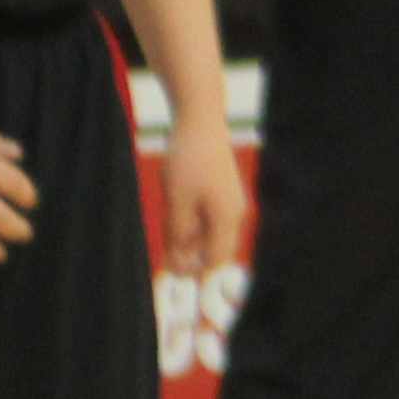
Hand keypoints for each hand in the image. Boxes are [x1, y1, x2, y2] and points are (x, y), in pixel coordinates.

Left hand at [157, 115, 245, 282]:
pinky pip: (208, 217)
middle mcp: (233, 213)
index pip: (217, 259)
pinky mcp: (221, 191)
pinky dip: (191, 224)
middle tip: (165, 260)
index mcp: (227, 218)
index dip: (197, 272)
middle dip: (192, 257)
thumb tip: (177, 257)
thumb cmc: (189, 161)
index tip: (173, 275)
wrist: (201, 123)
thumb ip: (177, 233)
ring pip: (210, 233)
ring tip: (166, 237)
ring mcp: (228, 201)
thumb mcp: (176, 201)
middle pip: (215, 248)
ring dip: (189, 241)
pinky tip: (173, 220)